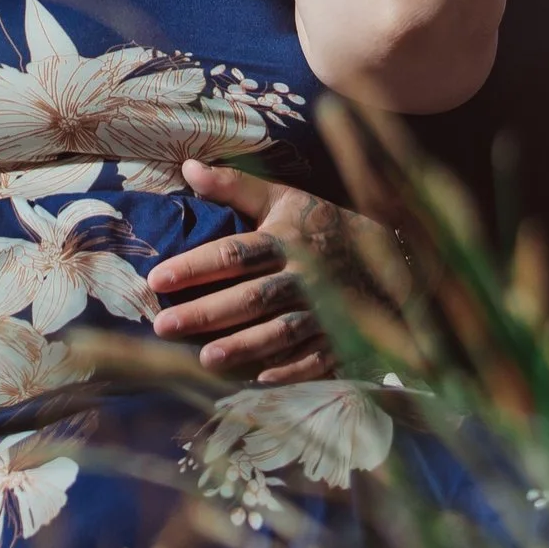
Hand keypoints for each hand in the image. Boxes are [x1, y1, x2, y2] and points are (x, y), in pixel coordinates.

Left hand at [146, 167, 391, 380]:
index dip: (196, 266)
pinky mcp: (340, 340)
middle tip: (164, 327)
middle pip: (252, 297)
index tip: (157, 279)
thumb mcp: (284, 199)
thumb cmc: (323, 227)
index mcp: (286, 241)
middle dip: (207, 313)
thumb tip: (188, 167)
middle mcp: (304, 277)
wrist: (391, 259)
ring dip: (243, 346)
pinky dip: (291, 371)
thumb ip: (235, 186)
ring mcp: (324, 312)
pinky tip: (260, 381)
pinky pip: (316, 359)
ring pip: (280, 332)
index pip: (235, 253)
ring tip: (205, 360)